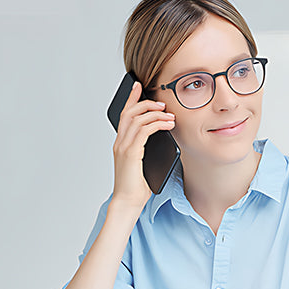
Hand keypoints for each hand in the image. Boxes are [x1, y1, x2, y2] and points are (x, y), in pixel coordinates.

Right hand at [112, 80, 175, 210]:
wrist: (128, 202)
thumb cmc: (137, 186)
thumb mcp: (144, 162)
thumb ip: (148, 147)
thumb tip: (164, 134)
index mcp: (121, 143)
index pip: (124, 115)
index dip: (131, 98)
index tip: (138, 86)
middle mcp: (120, 143)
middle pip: (129, 113)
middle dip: (145, 103)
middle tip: (161, 103)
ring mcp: (123, 147)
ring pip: (136, 119)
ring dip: (155, 114)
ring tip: (169, 115)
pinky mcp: (130, 154)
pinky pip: (143, 131)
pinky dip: (157, 124)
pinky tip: (167, 125)